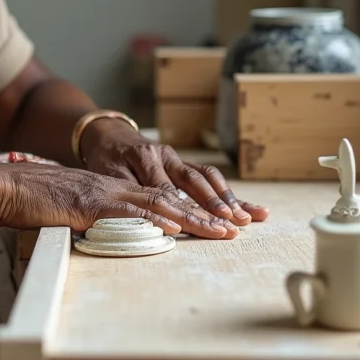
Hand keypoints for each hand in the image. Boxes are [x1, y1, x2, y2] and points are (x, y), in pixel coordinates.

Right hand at [0, 162, 243, 238]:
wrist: (0, 185)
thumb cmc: (26, 198)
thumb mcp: (64, 207)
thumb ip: (87, 214)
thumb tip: (101, 229)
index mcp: (106, 187)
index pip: (156, 197)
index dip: (189, 209)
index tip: (216, 222)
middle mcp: (109, 185)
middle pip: (166, 197)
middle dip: (204, 213)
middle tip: (236, 226)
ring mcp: (98, 192)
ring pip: (154, 202)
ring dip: (190, 218)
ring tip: (220, 230)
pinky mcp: (83, 203)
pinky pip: (123, 211)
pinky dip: (150, 218)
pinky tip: (172, 226)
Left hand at [81, 119, 269, 226]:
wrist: (108, 134)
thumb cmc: (106, 158)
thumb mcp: (108, 172)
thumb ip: (126, 190)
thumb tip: (144, 214)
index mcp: (144, 157)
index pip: (167, 189)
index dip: (184, 209)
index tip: (201, 225)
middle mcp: (165, 156)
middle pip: (194, 182)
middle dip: (214, 203)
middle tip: (233, 223)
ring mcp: (178, 158)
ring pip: (207, 178)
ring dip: (227, 198)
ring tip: (247, 218)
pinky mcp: (185, 163)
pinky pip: (210, 177)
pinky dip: (231, 194)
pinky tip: (253, 208)